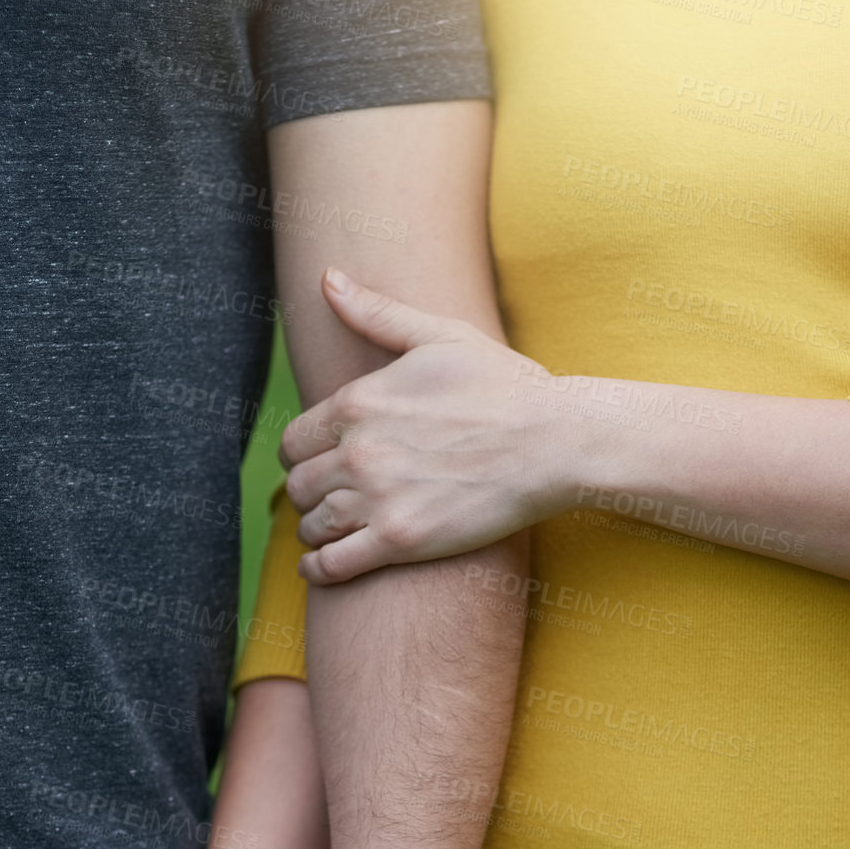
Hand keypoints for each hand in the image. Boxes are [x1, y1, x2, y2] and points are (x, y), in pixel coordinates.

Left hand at [278, 268, 583, 582]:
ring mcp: (378, 499)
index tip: (319, 462)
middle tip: (328, 497)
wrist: (555, 441)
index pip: (295, 440)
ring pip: (311, 523)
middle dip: (309, 491)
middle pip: (298, 483)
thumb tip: (327, 278)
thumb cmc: (504, 385)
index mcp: (358, 402)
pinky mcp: (401, 541)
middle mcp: (358, 451)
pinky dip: (318, 570)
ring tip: (330, 531)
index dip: (303, 454)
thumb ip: (376, 313)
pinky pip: (332, 565)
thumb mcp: (440, 335)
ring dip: (315, 529)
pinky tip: (321, 567)